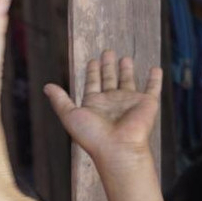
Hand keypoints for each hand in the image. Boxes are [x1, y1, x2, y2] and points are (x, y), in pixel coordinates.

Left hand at [44, 51, 161, 170]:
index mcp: (95, 104)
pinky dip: (155, 79)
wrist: (118, 148)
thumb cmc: (93, 135)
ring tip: (125, 57)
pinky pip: (152, 88)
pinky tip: (155, 68)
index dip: (92, 72)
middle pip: (109, 79)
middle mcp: (112, 102)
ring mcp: (129, 102)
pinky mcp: (147, 103)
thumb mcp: (70, 115)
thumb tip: (46, 86)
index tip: (92, 60)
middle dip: (108, 66)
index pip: (93, 83)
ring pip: (128, 81)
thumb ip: (60, 100)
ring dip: (126, 70)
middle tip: (107, 51)